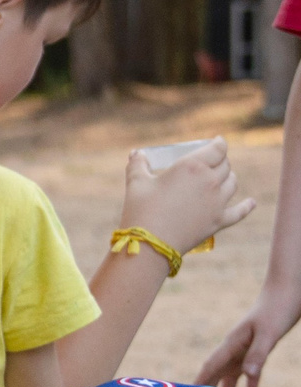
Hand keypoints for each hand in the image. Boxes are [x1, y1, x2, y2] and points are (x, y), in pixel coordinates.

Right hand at [119, 139, 254, 261]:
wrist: (150, 244)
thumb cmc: (142, 210)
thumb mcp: (136, 183)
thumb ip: (138, 165)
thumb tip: (136, 154)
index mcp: (192, 166)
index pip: (217, 148)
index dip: (219, 143)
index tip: (217, 141)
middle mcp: (210, 181)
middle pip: (225, 165)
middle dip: (220, 161)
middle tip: (212, 161)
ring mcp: (218, 202)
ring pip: (232, 183)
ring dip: (228, 178)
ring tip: (221, 178)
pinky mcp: (219, 220)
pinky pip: (240, 211)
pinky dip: (246, 206)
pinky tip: (251, 203)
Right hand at [199, 283, 300, 386]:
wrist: (287, 291)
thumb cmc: (277, 309)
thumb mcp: (269, 333)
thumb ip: (257, 354)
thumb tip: (246, 375)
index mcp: (232, 344)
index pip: (210, 367)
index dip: (197, 383)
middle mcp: (234, 348)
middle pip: (215, 373)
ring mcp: (244, 348)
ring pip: (229, 374)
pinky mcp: (256, 348)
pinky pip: (249, 370)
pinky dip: (248, 383)